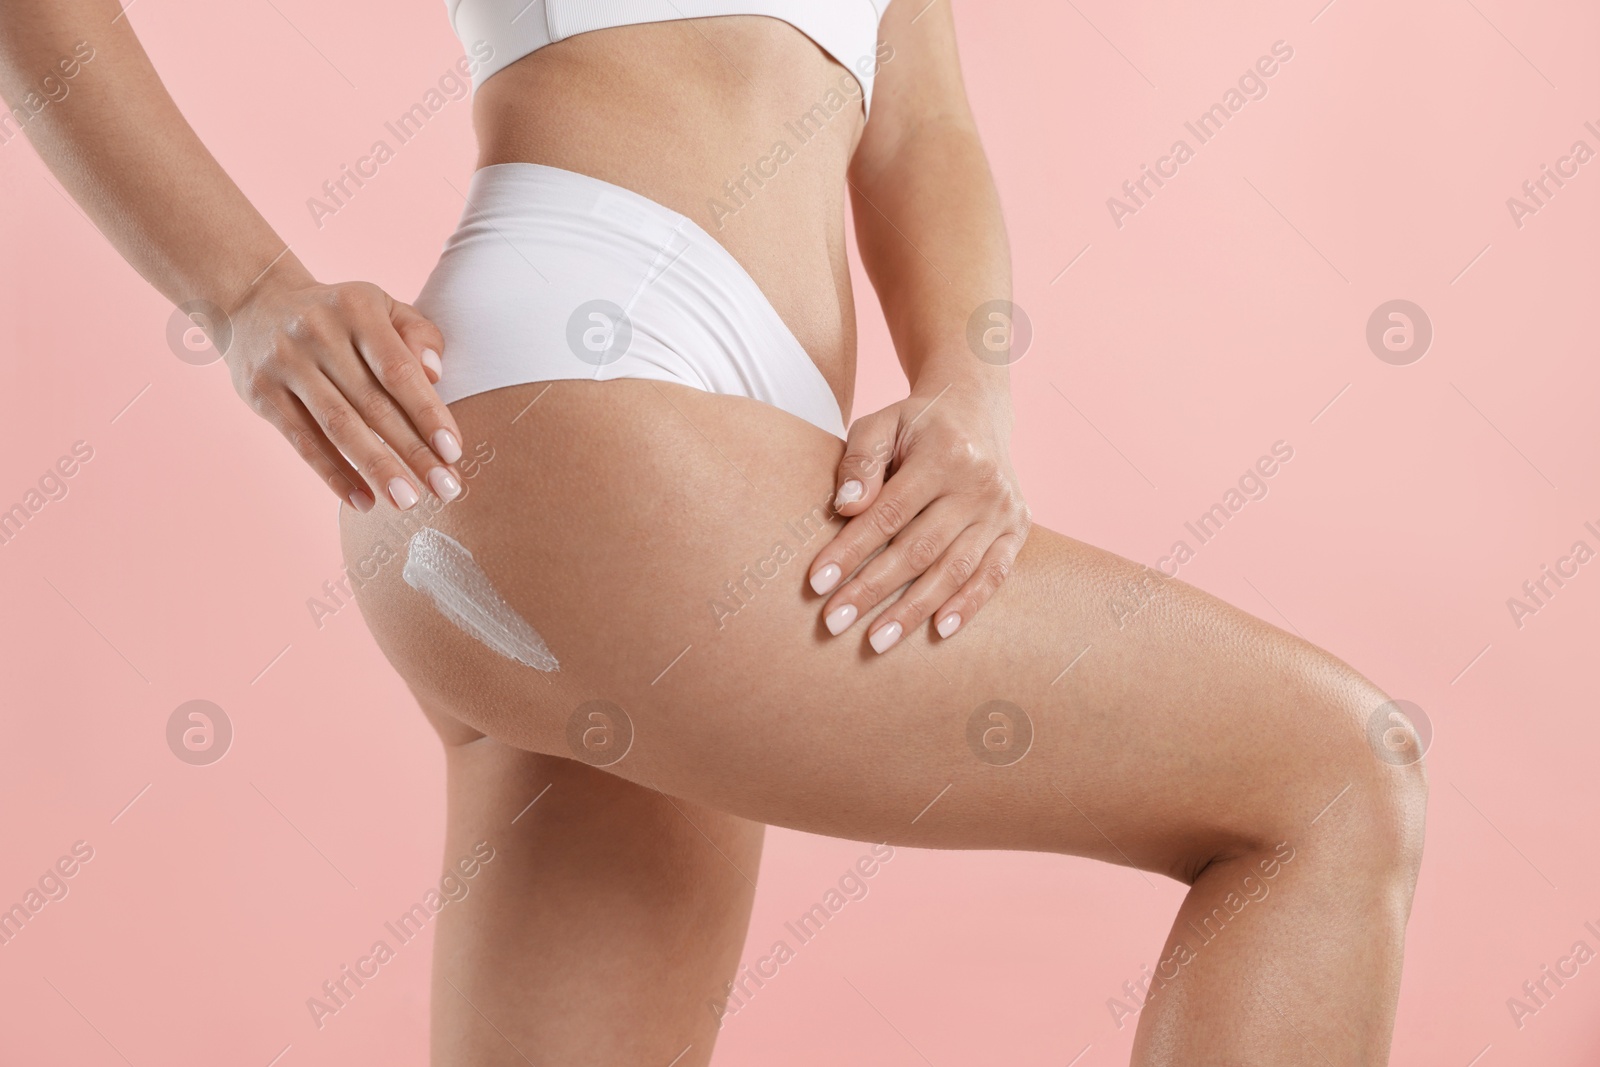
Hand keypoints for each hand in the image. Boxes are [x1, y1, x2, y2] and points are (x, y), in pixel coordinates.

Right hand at [220, 273, 463, 512]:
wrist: (255, 303)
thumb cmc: (340, 315)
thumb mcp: (381, 307)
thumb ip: (418, 334)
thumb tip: (435, 375)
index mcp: (357, 309)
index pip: (399, 370)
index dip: (428, 413)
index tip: (453, 452)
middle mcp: (318, 332)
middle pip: (372, 404)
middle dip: (412, 452)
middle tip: (444, 489)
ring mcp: (286, 363)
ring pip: (338, 426)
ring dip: (376, 469)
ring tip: (406, 501)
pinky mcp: (262, 392)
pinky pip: (303, 441)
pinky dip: (334, 474)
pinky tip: (363, 501)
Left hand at [806, 380, 1030, 652]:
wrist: (976, 409)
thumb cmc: (917, 425)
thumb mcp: (882, 423)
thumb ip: (861, 461)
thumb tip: (847, 508)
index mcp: (945, 454)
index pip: (889, 513)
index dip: (851, 550)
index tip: (817, 583)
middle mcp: (980, 484)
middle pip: (919, 549)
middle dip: (873, 589)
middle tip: (834, 622)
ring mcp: (1003, 510)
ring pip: (955, 570)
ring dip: (914, 609)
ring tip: (877, 641)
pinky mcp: (1018, 529)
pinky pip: (994, 575)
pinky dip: (968, 606)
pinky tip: (937, 631)